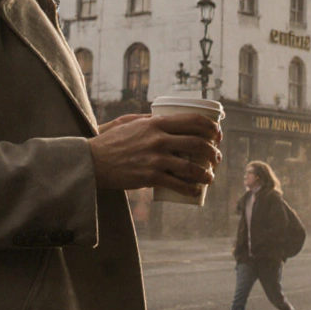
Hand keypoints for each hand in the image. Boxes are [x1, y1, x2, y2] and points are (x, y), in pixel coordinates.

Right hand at [88, 113, 221, 195]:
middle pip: (199, 144)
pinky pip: (178, 185)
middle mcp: (159, 139)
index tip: (217, 135)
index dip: (212, 128)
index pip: (194, 121)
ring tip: (210, 176)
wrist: (92, 161)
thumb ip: (149, 119)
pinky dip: (192, 189)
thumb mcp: (130, 122)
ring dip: (207, 173)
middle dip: (214, 153)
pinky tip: (197, 191)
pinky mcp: (150, 177)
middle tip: (217, 158)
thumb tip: (168, 118)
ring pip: (192, 167)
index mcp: (157, 123)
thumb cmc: (111, 140)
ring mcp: (156, 159)